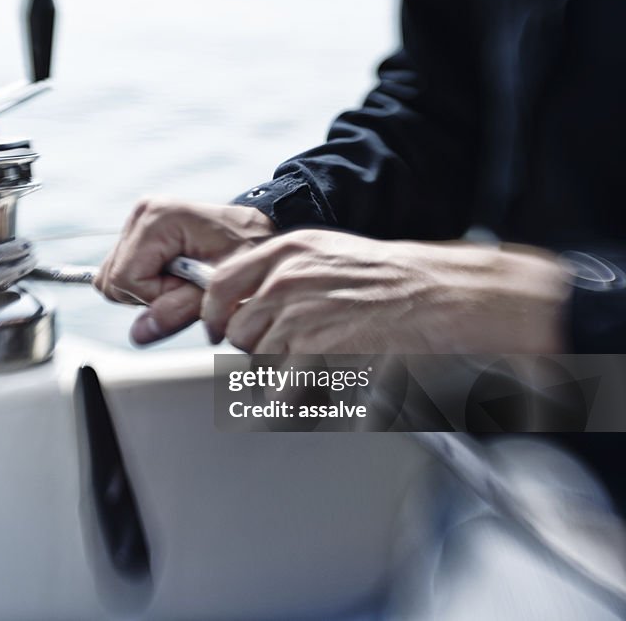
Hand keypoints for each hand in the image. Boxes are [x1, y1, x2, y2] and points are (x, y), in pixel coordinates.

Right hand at [94, 198, 275, 344]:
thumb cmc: (247, 253)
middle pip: (112, 280)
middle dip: (149, 296)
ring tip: (184, 279)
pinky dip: (146, 284)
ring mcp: (138, 221)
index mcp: (158, 219)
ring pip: (113, 280)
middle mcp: (142, 214)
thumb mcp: (218, 290)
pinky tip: (174, 274)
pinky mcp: (138, 232)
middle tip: (188, 285)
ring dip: (147, 291)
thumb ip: (177, 311)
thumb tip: (138, 334)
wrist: (257, 232)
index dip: (156, 297)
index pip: (125, 279)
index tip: (189, 289)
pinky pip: (122, 273)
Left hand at [201, 228, 570, 353]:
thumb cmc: (392, 277)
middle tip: (285, 352)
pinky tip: (315, 385)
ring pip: (257, 359)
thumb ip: (283, 271)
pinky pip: (278, 386)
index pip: (220, 283)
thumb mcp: (328, 253)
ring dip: (277, 370)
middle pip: (236, 328)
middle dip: (254, 346)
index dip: (213, 311)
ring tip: (315, 364)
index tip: (216, 328)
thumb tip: (249, 299)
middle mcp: (283, 280)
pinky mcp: (312, 351)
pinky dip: (291, 396)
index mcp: (285, 251)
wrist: (436, 295)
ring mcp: (296, 315)